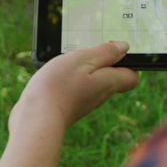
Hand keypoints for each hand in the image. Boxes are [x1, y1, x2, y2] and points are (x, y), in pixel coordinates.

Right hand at [10, 42, 138, 134]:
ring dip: (83, 70)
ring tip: (68, 59)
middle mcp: (100, 95)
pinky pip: (75, 89)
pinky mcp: (67, 106)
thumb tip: (124, 47)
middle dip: (102, 62)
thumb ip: (105, 53)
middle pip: (110, 78)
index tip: (112, 50)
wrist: (36, 119)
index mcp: (109, 82)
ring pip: (91, 83)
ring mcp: (83, 103)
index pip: (131, 77)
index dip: (127, 62)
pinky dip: (69, 79)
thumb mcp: (83, 59)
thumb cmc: (59, 86)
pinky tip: (56, 73)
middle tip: (86, 49)